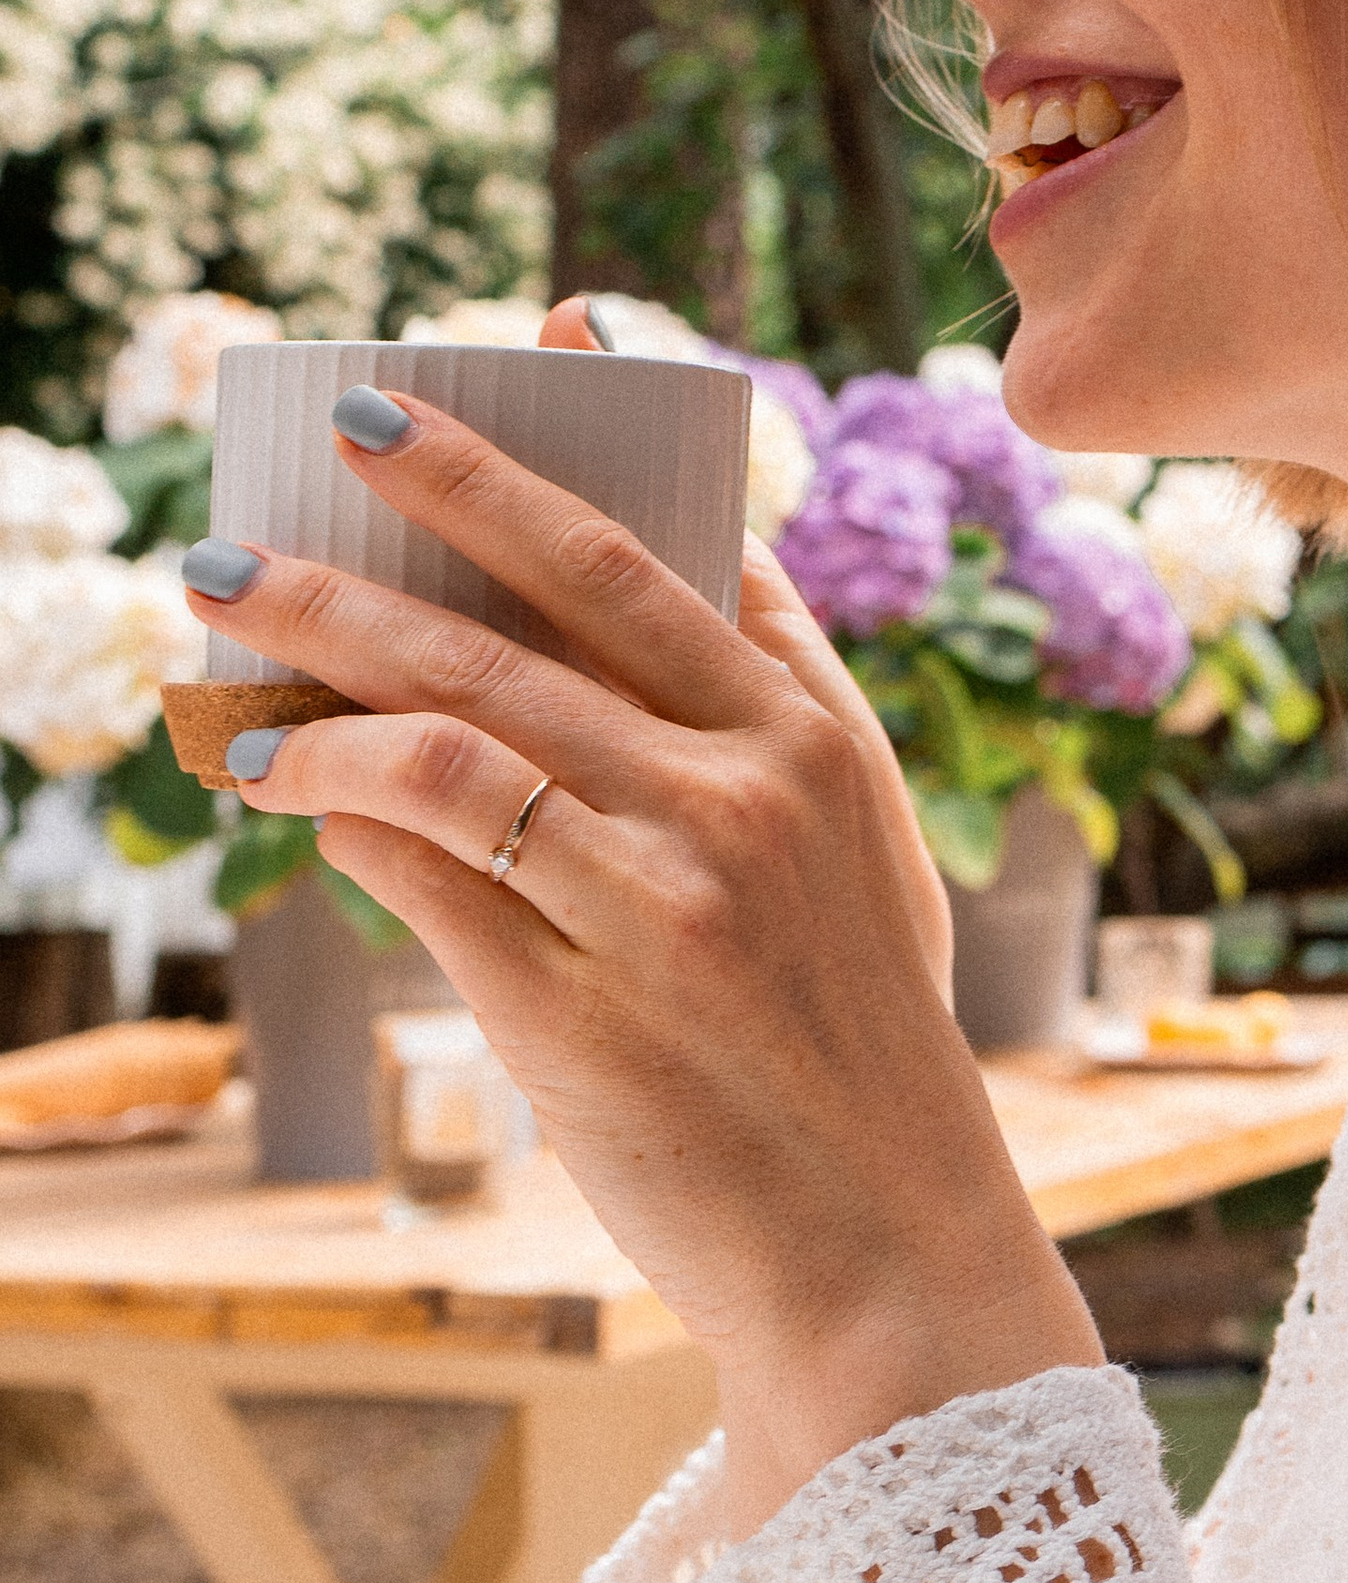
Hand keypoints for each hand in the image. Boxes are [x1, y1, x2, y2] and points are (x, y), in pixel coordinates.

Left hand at [189, 341, 1099, 1531]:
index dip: (562, 447)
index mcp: (815, 740)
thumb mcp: (860, 852)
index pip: (665, 552)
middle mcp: (749, 793)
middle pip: (535, 613)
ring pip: (454, 727)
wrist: (886, 1248)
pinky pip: (425, 866)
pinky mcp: (580, 1001)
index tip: (518, 334)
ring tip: (227, 632)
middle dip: (400, 518)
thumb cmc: (857, 1042)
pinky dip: (340, 806)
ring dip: (321, 668)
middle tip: (298, 457)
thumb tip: (685, 561)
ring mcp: (665, 893)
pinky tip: (283, 783)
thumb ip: (779, 707)